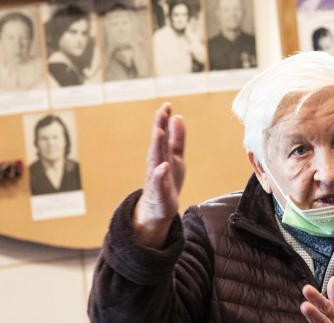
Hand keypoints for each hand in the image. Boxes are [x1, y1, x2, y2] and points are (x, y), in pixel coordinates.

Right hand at [134, 103, 185, 246]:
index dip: (163, 120)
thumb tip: (177, 116)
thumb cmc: (168, 179)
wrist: (159, 207)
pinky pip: (159, 181)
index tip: (167, 105)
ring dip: (157, 146)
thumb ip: (177, 138)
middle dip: (159, 127)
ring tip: (159, 131)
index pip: (162, 134)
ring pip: (156, 159)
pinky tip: (163, 165)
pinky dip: (160, 173)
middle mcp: (156, 162)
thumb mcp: (176, 157)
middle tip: (161, 112)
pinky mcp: (159, 191)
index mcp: (161, 153)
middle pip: (158, 143)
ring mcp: (156, 176)